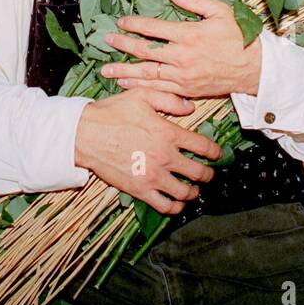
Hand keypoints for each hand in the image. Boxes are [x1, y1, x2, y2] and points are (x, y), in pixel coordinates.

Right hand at [73, 87, 221, 215]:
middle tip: (208, 175)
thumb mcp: (142, 96)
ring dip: (194, 192)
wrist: (85, 135)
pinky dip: (175, 208)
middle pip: (199, 173)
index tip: (218, 155)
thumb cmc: (112, 113)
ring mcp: (153, 176)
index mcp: (169, 134)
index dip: (216, 152)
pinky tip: (176, 204)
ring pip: (185, 192)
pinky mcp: (140, 190)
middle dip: (208, 175)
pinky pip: (165, 206)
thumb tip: (190, 107)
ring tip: (194, 190)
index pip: (204, 147)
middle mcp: (165, 157)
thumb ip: (169, 100)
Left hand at [100, 0, 261, 98]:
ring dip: (125, 72)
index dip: (135, 24)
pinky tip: (127, 85)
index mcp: (189, 35)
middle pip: (146, 52)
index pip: (154, 29)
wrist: (253, 68)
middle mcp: (183, 57)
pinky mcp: (186, 90)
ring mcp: (183, 76)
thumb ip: (193, 1)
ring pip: (148, 74)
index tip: (121, 22)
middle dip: (123, 46)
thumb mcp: (220, 11)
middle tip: (106, 42)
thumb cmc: (239, 37)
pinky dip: (141, 87)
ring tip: (106, 71)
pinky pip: (159, 89)